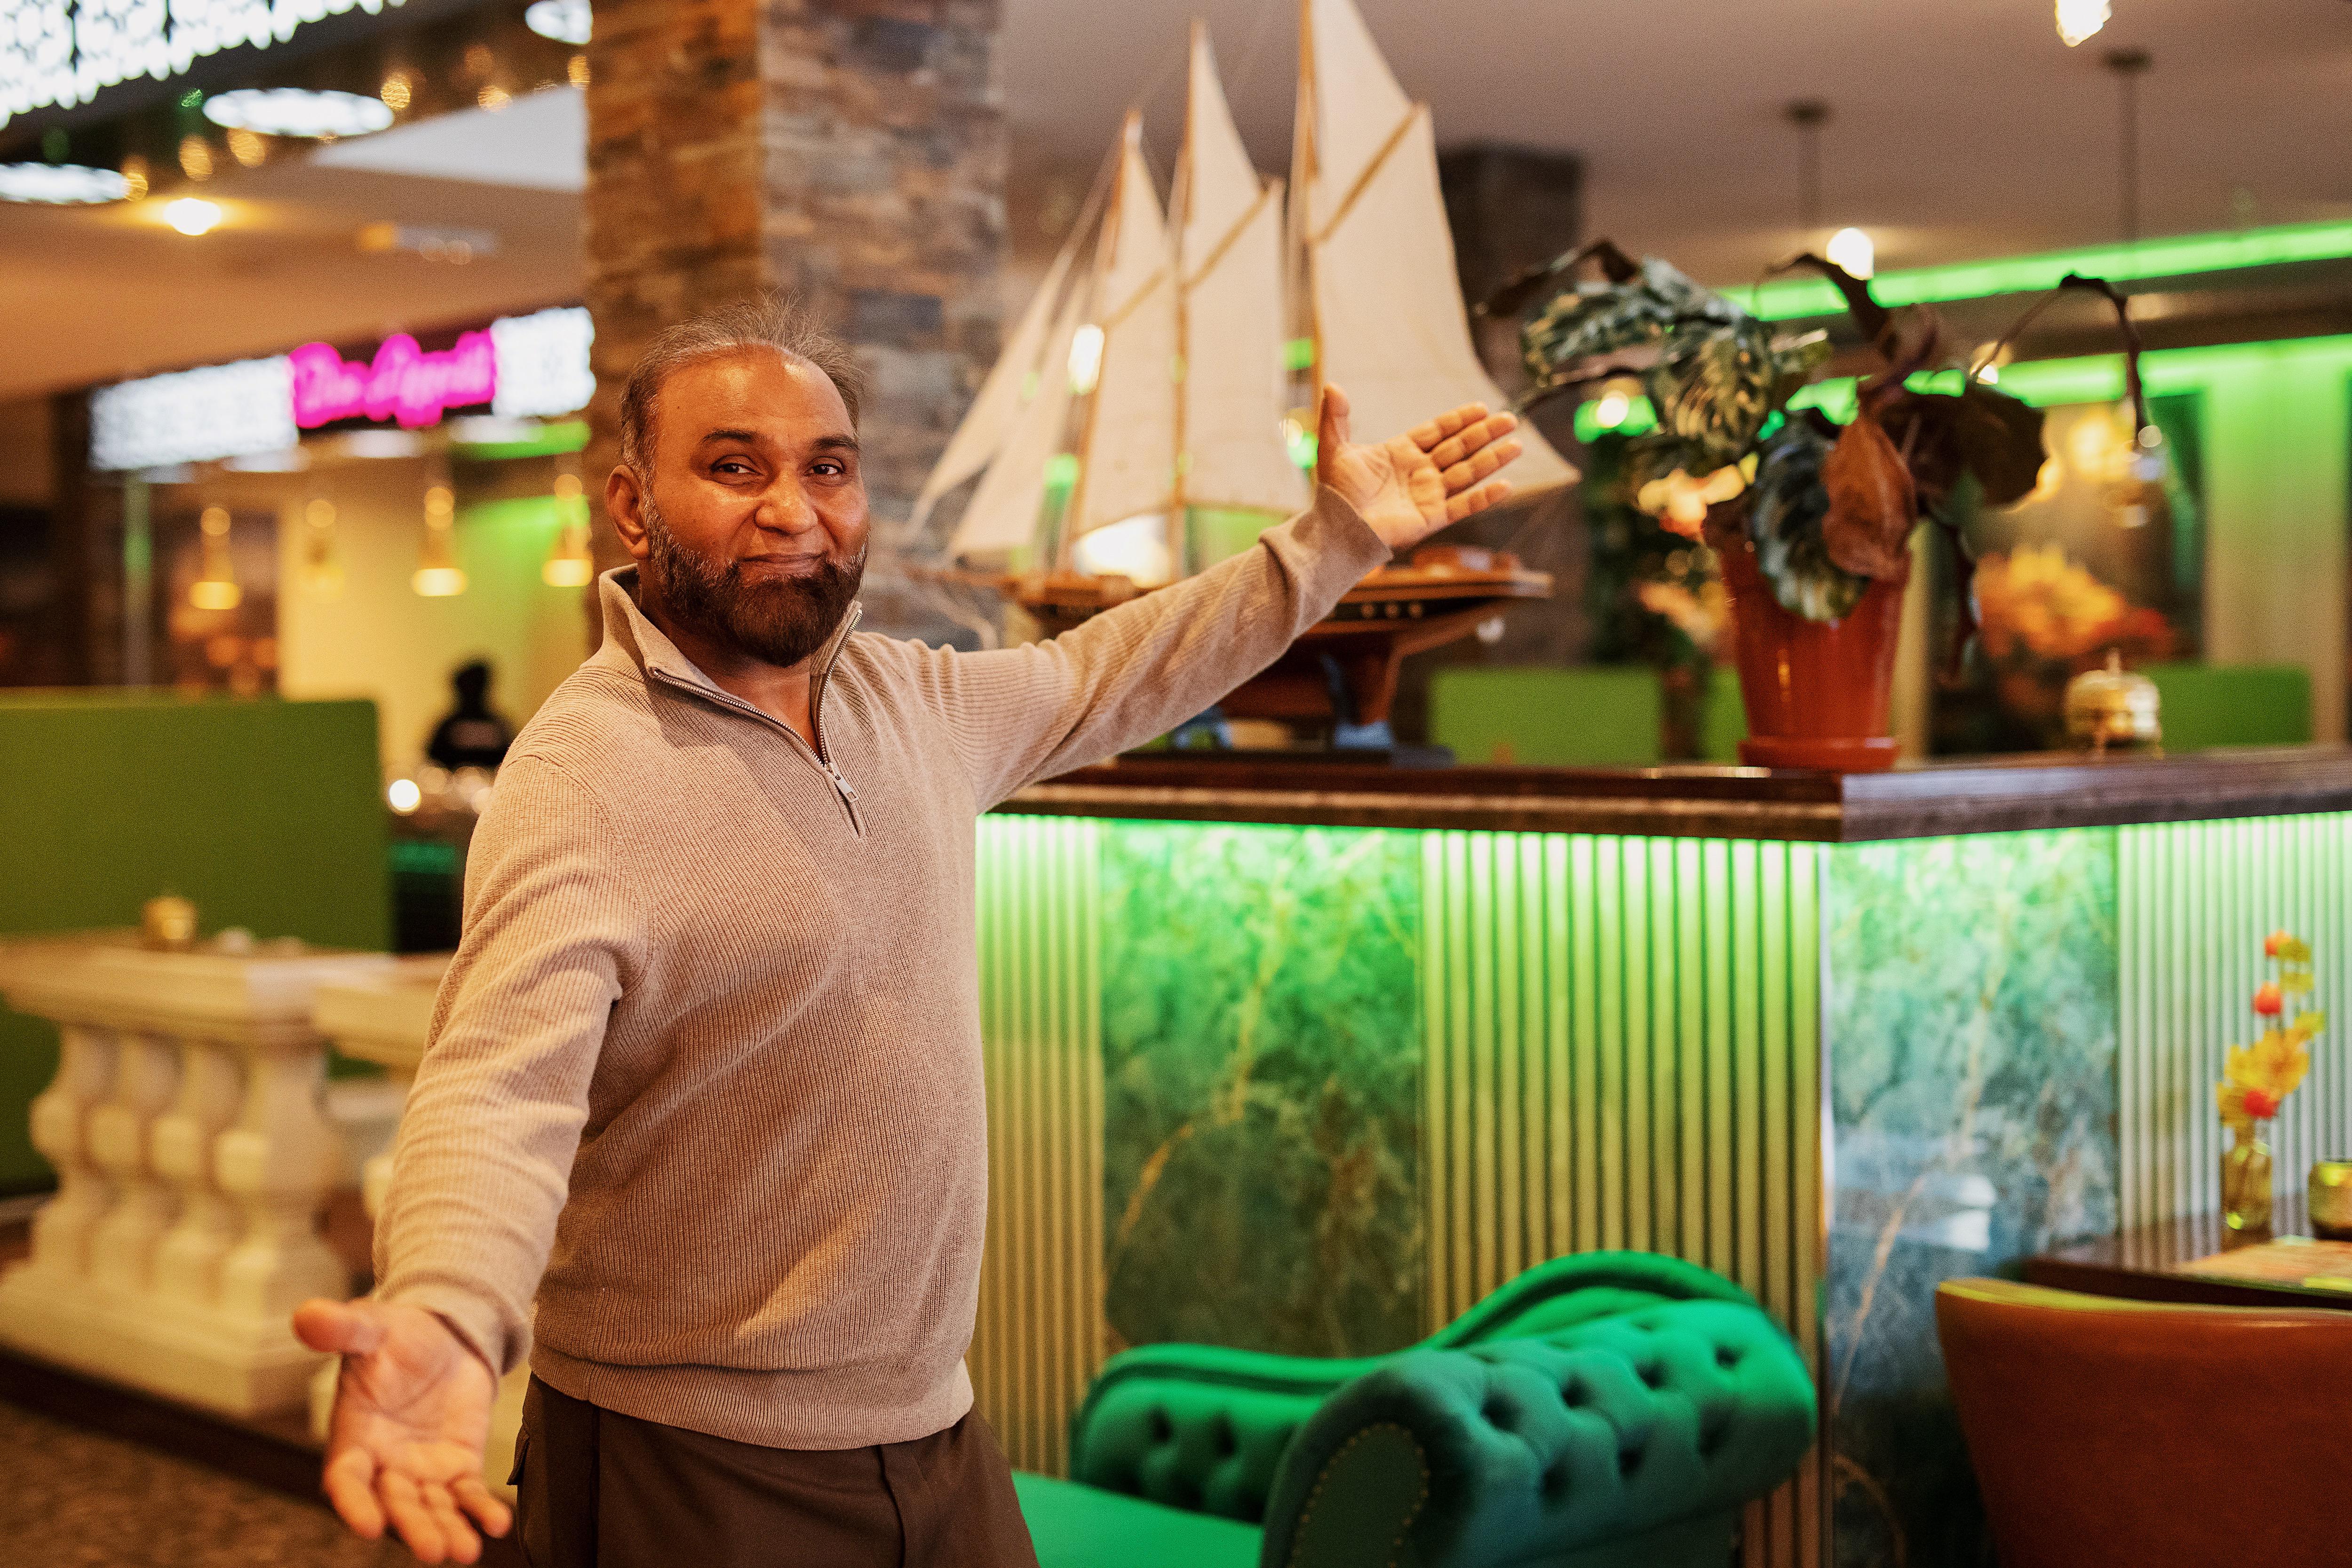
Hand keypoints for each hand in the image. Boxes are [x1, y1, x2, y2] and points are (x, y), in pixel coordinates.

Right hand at [293, 1297, 511, 1563]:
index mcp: (353, 1436)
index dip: (354, 1504)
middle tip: (433, 1550)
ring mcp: (421, 1469)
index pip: (346, 1480)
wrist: (444, 1334)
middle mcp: (384, 1463)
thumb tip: (307, 1314)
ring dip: (447, 1530)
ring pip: (431, 1508)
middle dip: (412, 1527)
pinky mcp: (457, 1465)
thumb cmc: (397, 1336)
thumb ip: (344, 1328)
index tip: (366, 1527)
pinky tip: (497, 1524)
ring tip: (465, 1552)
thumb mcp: (373, 1326)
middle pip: (394, 1504)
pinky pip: (467, 1494)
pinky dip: (480, 1510)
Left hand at [1314, 384, 1522, 550]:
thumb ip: (1335, 417)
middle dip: (1484, 433)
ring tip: (1516, 444)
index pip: (1438, 431)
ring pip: (1467, 472)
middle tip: (1510, 419)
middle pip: (1459, 447)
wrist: (1337, 528)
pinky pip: (1464, 505)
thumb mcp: (1333, 448)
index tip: (1481, 408)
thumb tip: (1332, 385)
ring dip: (1492, 459)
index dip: (1459, 419)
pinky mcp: (1432, 517)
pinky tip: (1505, 485)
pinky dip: (1484, 497)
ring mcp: (1428, 495)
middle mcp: (1419, 472)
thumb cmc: (1334, 493)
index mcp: (1401, 453)